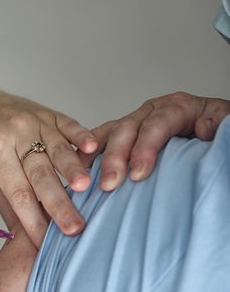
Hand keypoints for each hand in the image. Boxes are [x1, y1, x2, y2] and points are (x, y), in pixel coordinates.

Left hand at [0, 85, 97, 246]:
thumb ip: (8, 205)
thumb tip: (24, 239)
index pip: (17, 193)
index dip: (32, 220)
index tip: (45, 243)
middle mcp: (15, 135)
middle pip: (39, 174)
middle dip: (59, 203)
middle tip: (74, 227)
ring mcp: (34, 121)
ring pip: (57, 149)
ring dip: (74, 170)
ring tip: (88, 189)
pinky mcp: (49, 113)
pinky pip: (68, 125)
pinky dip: (82, 136)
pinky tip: (92, 148)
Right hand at [88, 92, 229, 190]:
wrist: (215, 142)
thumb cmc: (217, 139)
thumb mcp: (224, 129)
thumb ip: (218, 127)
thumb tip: (205, 127)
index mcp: (180, 108)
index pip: (158, 123)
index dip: (145, 148)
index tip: (138, 174)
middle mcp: (153, 112)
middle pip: (128, 128)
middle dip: (116, 157)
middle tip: (109, 184)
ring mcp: (135, 123)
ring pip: (109, 134)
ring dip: (95, 157)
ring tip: (84, 178)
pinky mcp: (124, 138)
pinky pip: (100, 143)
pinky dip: (86, 156)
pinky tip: (77, 171)